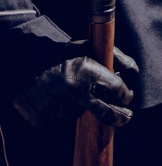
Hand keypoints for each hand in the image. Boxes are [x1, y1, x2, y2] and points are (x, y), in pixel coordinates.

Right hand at [13, 50, 138, 127]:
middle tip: (126, 118)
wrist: (25, 63)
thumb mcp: (90, 47)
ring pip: (80, 113)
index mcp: (89, 73)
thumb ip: (115, 56)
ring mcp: (60, 106)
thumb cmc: (62, 54)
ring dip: (81, 106)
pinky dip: (63, 110)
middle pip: (106, 112)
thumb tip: (133, 71)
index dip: (125, 95)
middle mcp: (76, 92)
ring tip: (70, 91)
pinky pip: (61, 118)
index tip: (127, 97)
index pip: (117, 89)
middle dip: (119, 117)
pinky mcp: (45, 117)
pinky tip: (57, 97)